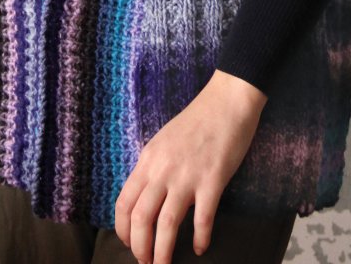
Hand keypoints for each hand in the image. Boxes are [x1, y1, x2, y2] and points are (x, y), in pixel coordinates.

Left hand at [115, 69, 266, 263]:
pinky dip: (200, 238)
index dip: (123, 230)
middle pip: (140, 218)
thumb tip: (146, 197)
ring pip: (166, 224)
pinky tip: (200, 248)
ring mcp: (187, 175)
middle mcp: (162, 169)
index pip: (124, 202)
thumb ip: (153, 168)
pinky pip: (202, 218)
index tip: (129, 244)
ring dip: (163, 251)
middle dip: (140, 247)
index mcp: (148, 160)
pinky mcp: (212, 180)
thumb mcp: (163, 141)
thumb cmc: (196, 121)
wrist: (226, 102)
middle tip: (146, 263)